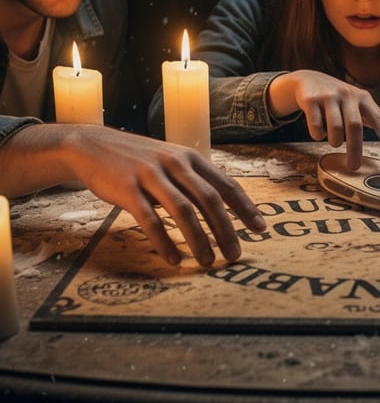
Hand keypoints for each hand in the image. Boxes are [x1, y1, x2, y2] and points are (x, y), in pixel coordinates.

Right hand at [1, 124, 265, 266]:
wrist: (92, 145)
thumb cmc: (139, 159)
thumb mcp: (171, 161)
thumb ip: (194, 180)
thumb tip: (223, 207)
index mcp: (191, 158)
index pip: (226, 184)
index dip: (245, 208)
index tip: (260, 229)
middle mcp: (175, 164)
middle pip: (209, 200)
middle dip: (226, 229)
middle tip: (235, 254)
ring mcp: (151, 175)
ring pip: (183, 211)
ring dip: (199, 239)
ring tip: (207, 261)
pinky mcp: (128, 189)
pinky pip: (150, 219)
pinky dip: (164, 241)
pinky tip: (173, 258)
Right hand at [268, 70, 379, 168]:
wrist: (309, 81)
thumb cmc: (342, 100)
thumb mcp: (363, 108)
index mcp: (364, 98)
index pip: (379, 118)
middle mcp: (348, 95)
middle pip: (355, 126)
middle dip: (355, 149)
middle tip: (354, 167)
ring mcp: (328, 96)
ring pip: (334, 128)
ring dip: (335, 141)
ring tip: (335, 142)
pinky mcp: (311, 100)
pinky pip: (316, 125)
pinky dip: (318, 135)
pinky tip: (319, 133)